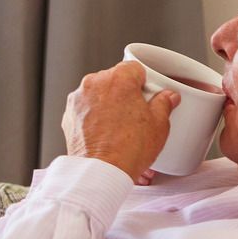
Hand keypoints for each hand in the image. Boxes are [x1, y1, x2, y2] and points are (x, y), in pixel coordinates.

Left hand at [60, 61, 178, 182]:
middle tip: (136, 113)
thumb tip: (168, 96)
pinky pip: (85, 107)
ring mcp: (78, 98)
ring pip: (98, 93)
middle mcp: (94, 83)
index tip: (147, 95)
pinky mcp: (69, 114)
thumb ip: (164, 103)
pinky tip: (105, 131)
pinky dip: (93, 115)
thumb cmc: (130, 148)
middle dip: (125, 92)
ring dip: (108, 102)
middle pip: (114, 78)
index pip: (134, 68)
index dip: (144, 82)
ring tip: (120, 126)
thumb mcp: (159, 125)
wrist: (102, 171)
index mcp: (118, 79)